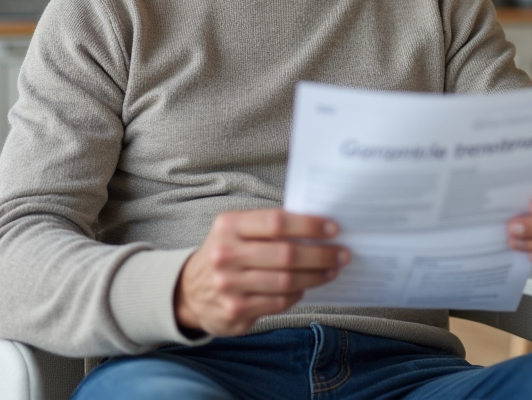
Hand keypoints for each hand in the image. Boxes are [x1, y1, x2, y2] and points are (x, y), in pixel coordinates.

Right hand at [175, 209, 347, 336]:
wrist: (190, 291)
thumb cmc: (226, 254)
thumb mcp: (236, 231)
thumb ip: (269, 227)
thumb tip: (317, 229)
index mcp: (229, 226)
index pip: (276, 222)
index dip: (308, 225)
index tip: (332, 229)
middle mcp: (226, 254)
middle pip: (286, 254)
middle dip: (321, 254)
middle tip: (341, 254)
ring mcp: (229, 284)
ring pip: (286, 281)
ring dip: (315, 276)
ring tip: (331, 270)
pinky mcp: (236, 309)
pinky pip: (279, 302)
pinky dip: (298, 295)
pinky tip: (306, 287)